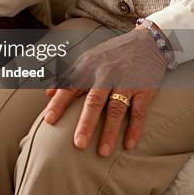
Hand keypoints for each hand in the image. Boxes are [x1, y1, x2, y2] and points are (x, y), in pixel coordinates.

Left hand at [43, 26, 169, 156]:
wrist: (146, 42)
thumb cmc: (111, 54)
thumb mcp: (87, 59)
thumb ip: (67, 77)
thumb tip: (47, 93)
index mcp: (88, 68)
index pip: (70, 88)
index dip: (59, 104)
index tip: (49, 120)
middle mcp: (105, 75)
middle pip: (93, 101)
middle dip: (85, 123)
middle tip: (78, 144)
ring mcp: (125, 82)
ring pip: (116, 109)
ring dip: (110, 132)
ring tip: (103, 152)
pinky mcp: (144, 88)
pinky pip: (139, 111)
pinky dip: (134, 128)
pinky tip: (129, 144)